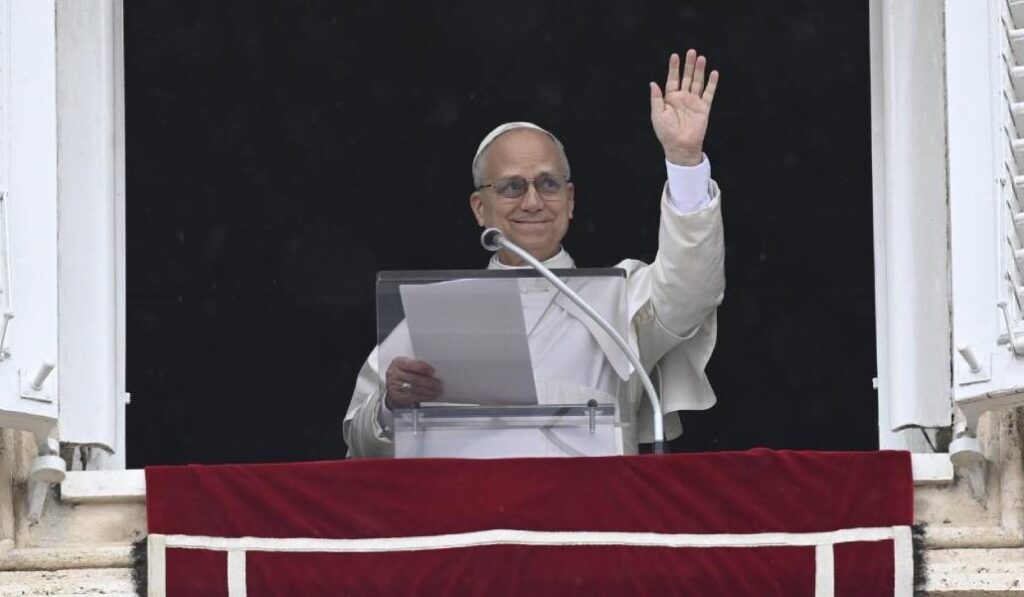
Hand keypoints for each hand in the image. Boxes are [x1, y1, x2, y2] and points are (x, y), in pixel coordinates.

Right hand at [384, 357, 443, 408]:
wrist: (392, 385)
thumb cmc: (403, 373)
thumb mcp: (407, 364)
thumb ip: (418, 365)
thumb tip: (434, 371)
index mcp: (398, 363)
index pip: (411, 364)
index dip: (422, 367)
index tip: (433, 371)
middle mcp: (394, 374)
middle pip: (414, 379)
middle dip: (430, 382)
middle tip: (440, 383)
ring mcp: (395, 387)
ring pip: (415, 389)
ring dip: (429, 391)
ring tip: (438, 391)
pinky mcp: (397, 397)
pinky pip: (414, 398)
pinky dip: (425, 397)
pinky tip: (432, 396)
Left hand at [649, 49, 719, 166]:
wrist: (680, 146)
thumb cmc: (666, 132)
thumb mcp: (657, 114)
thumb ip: (656, 98)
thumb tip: (653, 83)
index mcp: (670, 99)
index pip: (673, 79)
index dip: (674, 68)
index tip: (675, 56)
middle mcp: (683, 98)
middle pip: (687, 77)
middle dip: (688, 65)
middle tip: (691, 51)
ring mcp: (694, 102)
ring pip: (697, 82)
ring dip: (699, 70)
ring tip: (701, 58)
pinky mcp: (704, 108)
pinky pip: (708, 93)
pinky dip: (712, 83)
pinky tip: (713, 73)